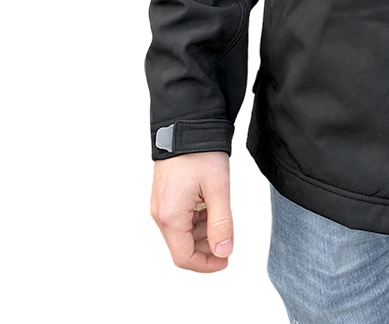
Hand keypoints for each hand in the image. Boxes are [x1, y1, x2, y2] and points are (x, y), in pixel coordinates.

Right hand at [150, 151, 233, 272]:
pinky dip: (197, 218)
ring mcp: (161, 203)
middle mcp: (160, 213)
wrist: (186, 123)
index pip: (184, 257)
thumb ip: (221, 223)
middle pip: (182, 246)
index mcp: (170, 216)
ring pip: (182, 232)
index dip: (206, 264)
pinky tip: (212, 205)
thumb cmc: (199, 151)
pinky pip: (180, 217)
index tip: (225, 259)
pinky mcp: (165, 195)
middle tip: (228, 236)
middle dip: (207, 246)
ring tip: (222, 215)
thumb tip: (224, 251)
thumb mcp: (217, 189)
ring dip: (203, 231)